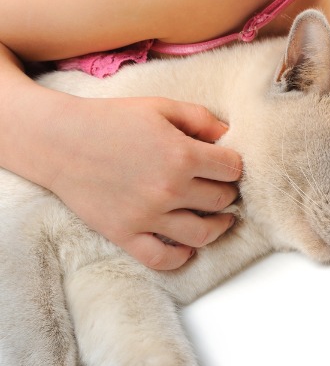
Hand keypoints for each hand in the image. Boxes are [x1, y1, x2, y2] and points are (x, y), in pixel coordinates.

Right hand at [42, 95, 242, 269]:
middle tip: (222, 186)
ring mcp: (147, 216)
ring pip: (203, 234)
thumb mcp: (161, 106)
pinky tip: (188, 247)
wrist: (59, 141)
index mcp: (182, 155)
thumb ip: (201, 119)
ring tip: (220, 218)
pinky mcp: (125, 234)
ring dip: (218, 226)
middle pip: (222, 200)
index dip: (234, 164)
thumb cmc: (112, 119)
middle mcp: (169, 189)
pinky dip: (181, 257)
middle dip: (228, 191)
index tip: (227, 164)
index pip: (233, 168)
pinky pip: (163, 259)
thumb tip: (230, 137)